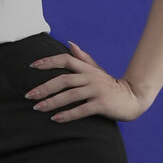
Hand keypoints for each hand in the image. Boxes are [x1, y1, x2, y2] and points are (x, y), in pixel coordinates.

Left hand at [25, 40, 147, 121]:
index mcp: (87, 69)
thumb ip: (83, 59)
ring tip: (38, 108)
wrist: (133, 98)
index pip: (65, 60)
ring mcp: (97, 90)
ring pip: (70, 95)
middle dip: (45, 87)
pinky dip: (68, 114)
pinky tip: (56, 119)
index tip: (32, 66)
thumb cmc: (111, 86)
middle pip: (64, 80)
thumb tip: (70, 43)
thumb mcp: (97, 71)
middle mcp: (90, 78)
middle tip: (29, 95)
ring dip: (52, 102)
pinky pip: (82, 109)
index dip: (48, 61)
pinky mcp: (102, 104)